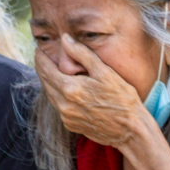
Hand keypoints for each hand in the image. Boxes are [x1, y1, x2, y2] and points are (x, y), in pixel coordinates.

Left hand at [35, 35, 150, 146]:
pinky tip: (66, 90)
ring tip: (52, 71)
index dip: (40, 57)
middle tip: (43, 58)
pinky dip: (58, 96)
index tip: (39, 49)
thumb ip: (82, 54)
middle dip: (42, 68)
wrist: (130, 130)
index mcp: (69, 88)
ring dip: (49, 82)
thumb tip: (65, 39)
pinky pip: (59, 107)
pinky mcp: (71, 125)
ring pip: (50, 95)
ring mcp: (66, 117)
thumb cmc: (122, 99)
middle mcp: (63, 104)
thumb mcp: (104, 72)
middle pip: (44, 82)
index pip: (45, 69)